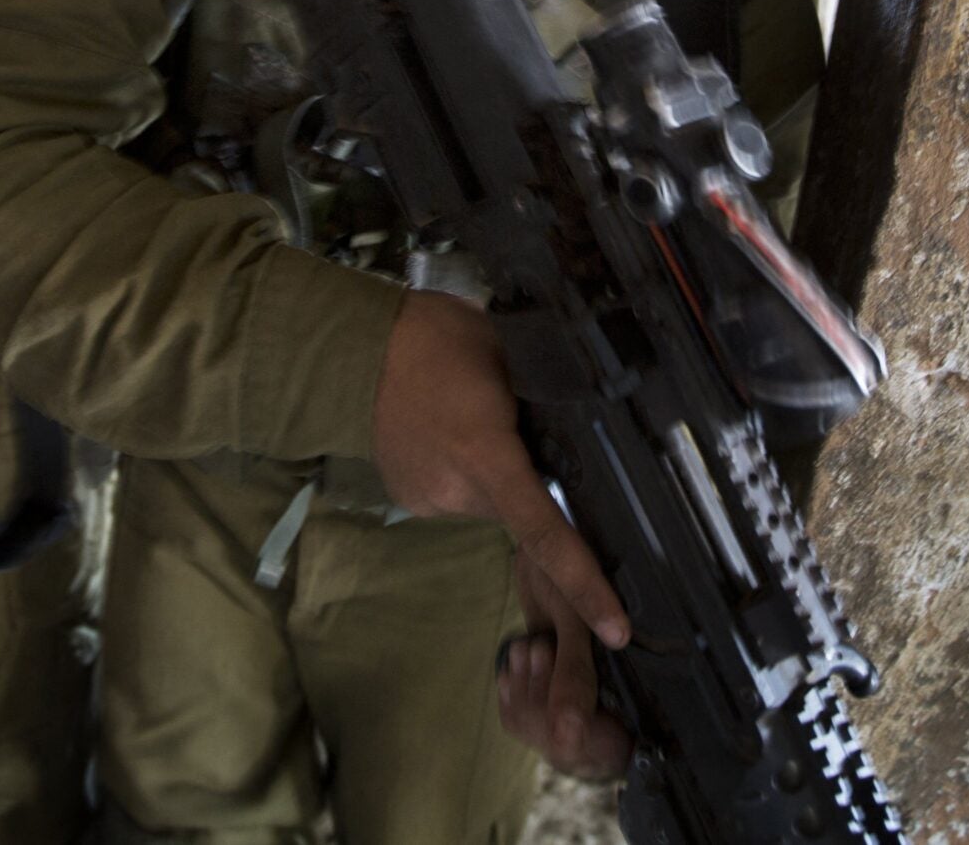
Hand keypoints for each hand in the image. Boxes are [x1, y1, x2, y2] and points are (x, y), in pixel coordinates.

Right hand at [371, 292, 634, 772]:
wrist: (353, 348)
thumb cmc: (439, 338)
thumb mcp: (509, 358)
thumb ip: (540, 406)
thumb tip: (574, 436)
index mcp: (489, 456)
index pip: (547, 533)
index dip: (586, 585)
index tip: (615, 630)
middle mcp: (457, 491)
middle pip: (520, 511)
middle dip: (530, 480)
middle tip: (516, 421)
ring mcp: (428, 499)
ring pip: (488, 501)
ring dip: (493, 473)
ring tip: (471, 416)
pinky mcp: (408, 498)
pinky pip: (457, 494)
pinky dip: (463, 471)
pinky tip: (447, 432)